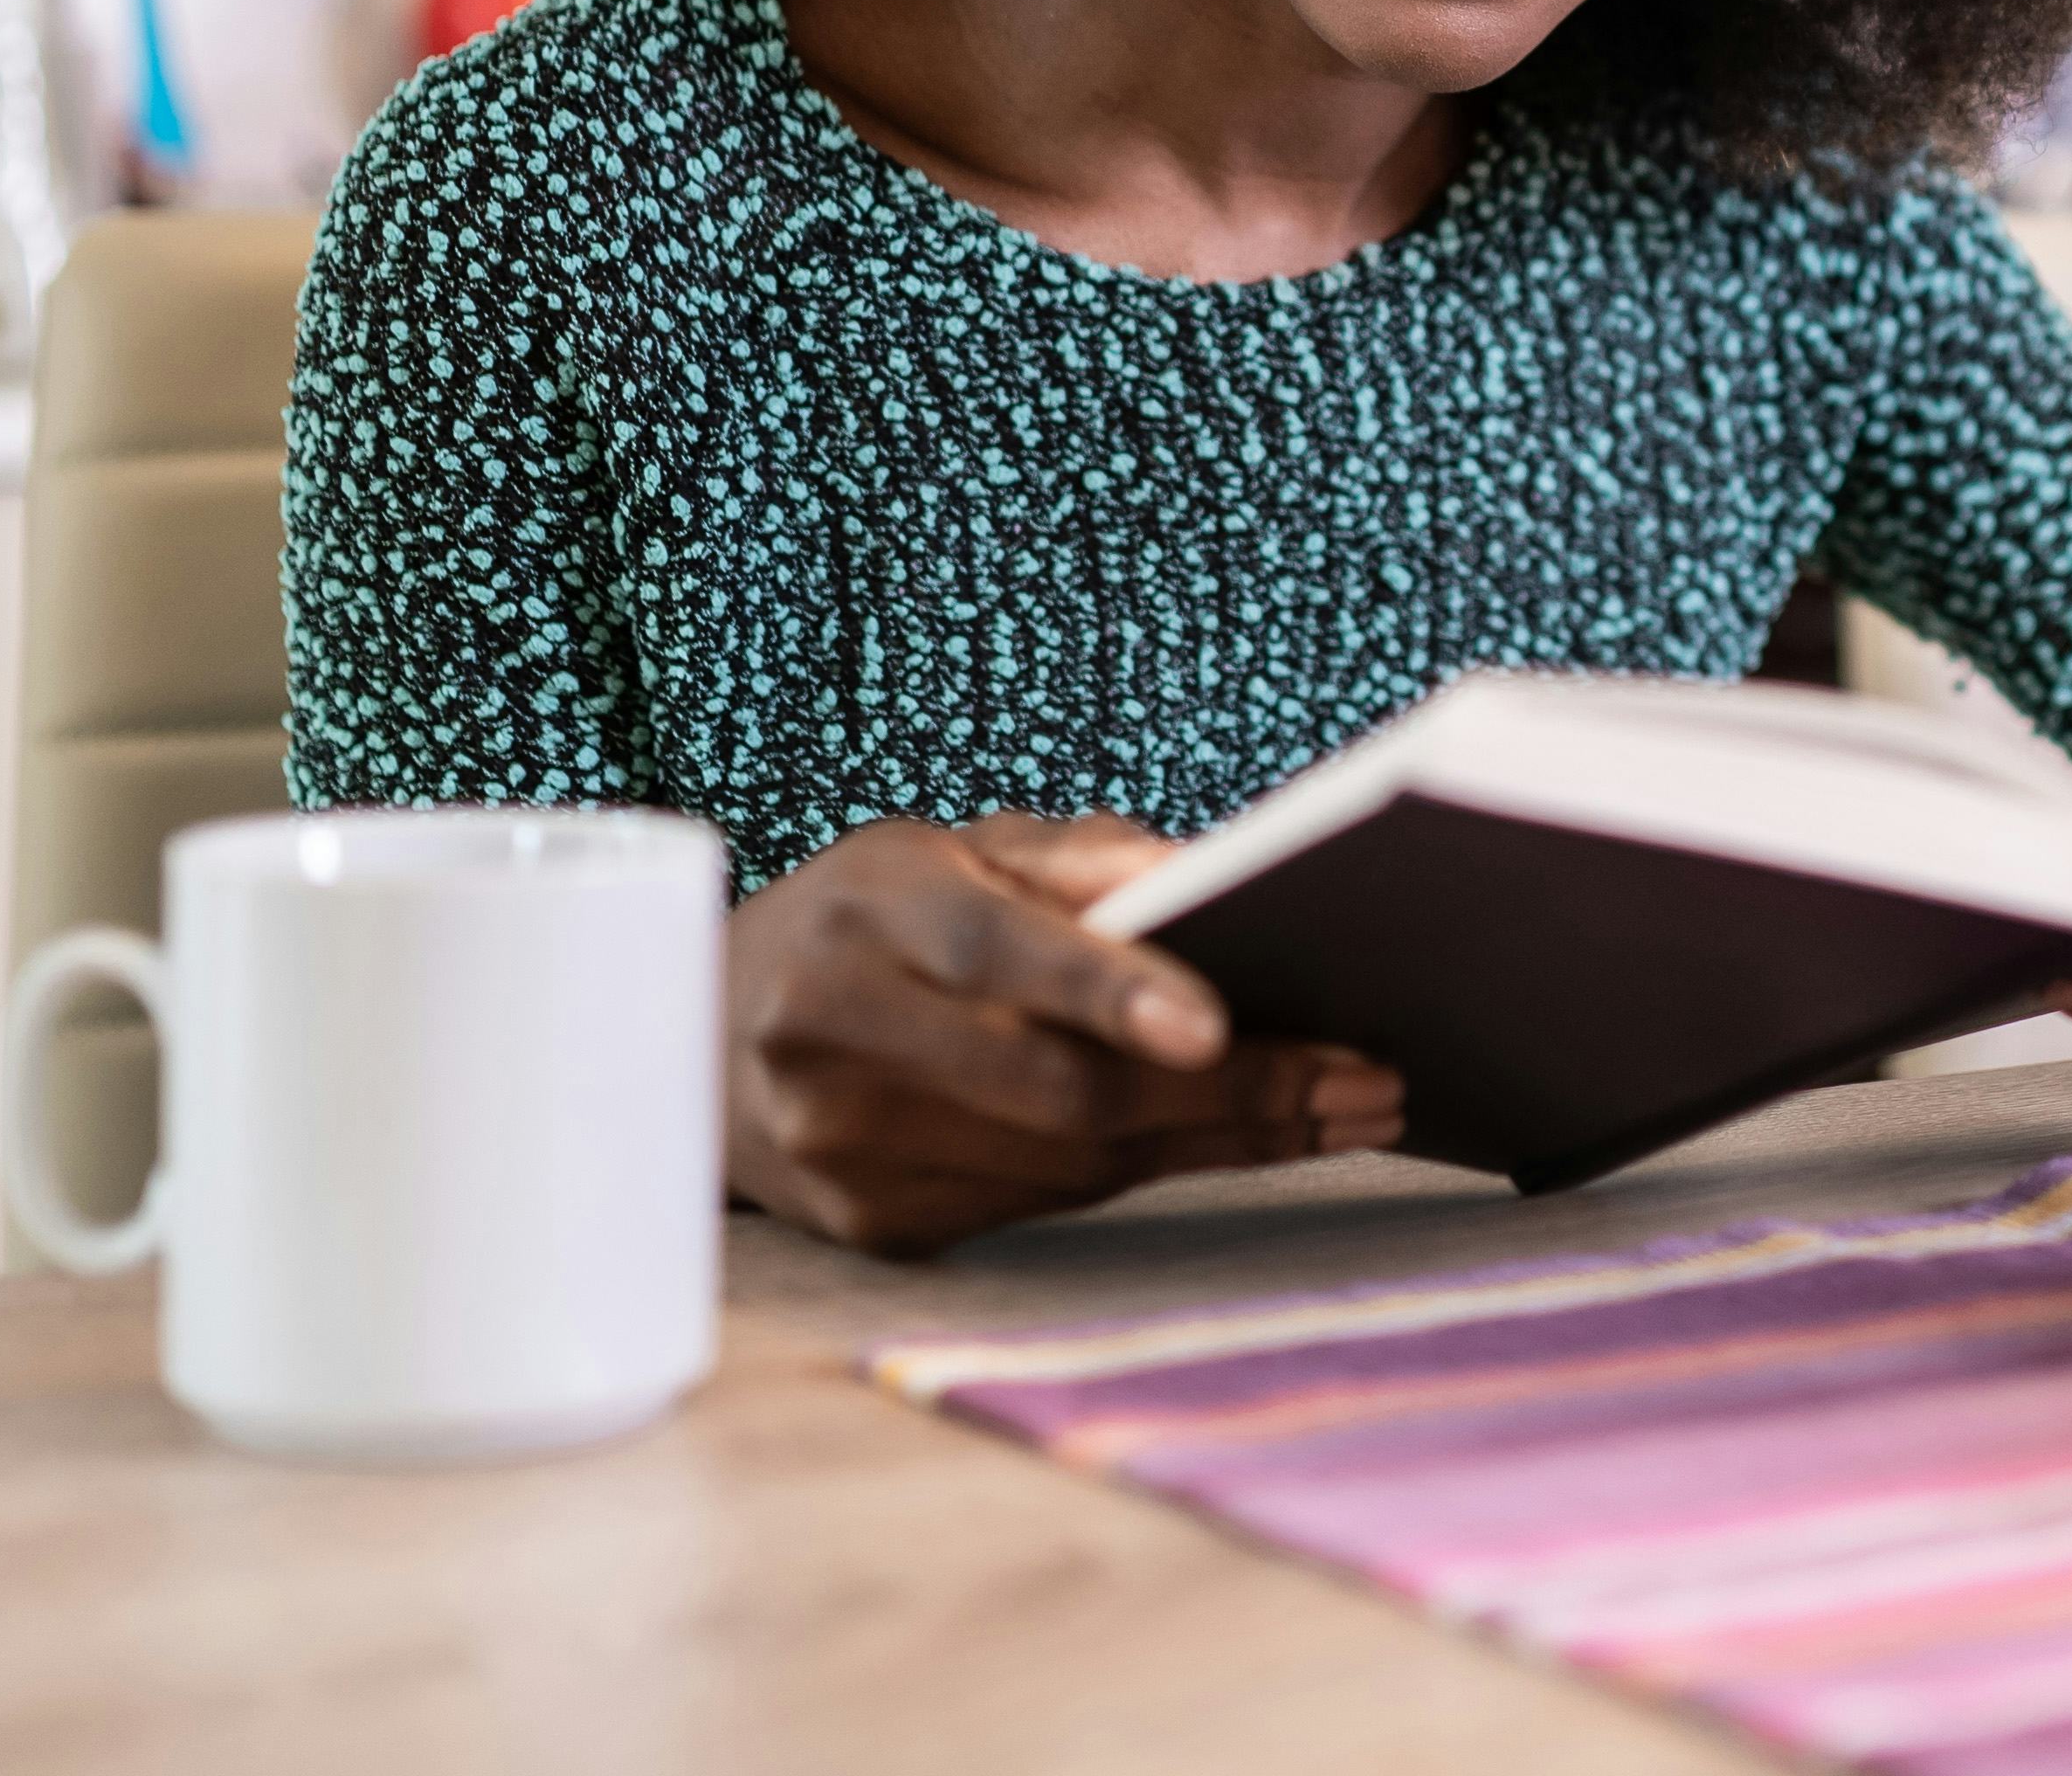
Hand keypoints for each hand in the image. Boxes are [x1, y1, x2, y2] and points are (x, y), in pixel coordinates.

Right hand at [722, 813, 1400, 1256]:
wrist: (706, 1037)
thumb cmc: (874, 920)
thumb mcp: (955, 848)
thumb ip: (1079, 856)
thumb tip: (1207, 879)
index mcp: (863, 913)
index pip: (995, 955)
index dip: (1106, 990)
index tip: (1216, 1025)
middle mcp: (835, 1034)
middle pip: (1058, 1087)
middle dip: (1234, 1091)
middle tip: (1365, 1078)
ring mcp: (843, 1147)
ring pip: (1071, 1162)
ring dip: (1224, 1139)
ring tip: (1344, 1106)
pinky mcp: (870, 1224)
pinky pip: (1047, 1203)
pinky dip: (1152, 1167)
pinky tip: (1234, 1136)